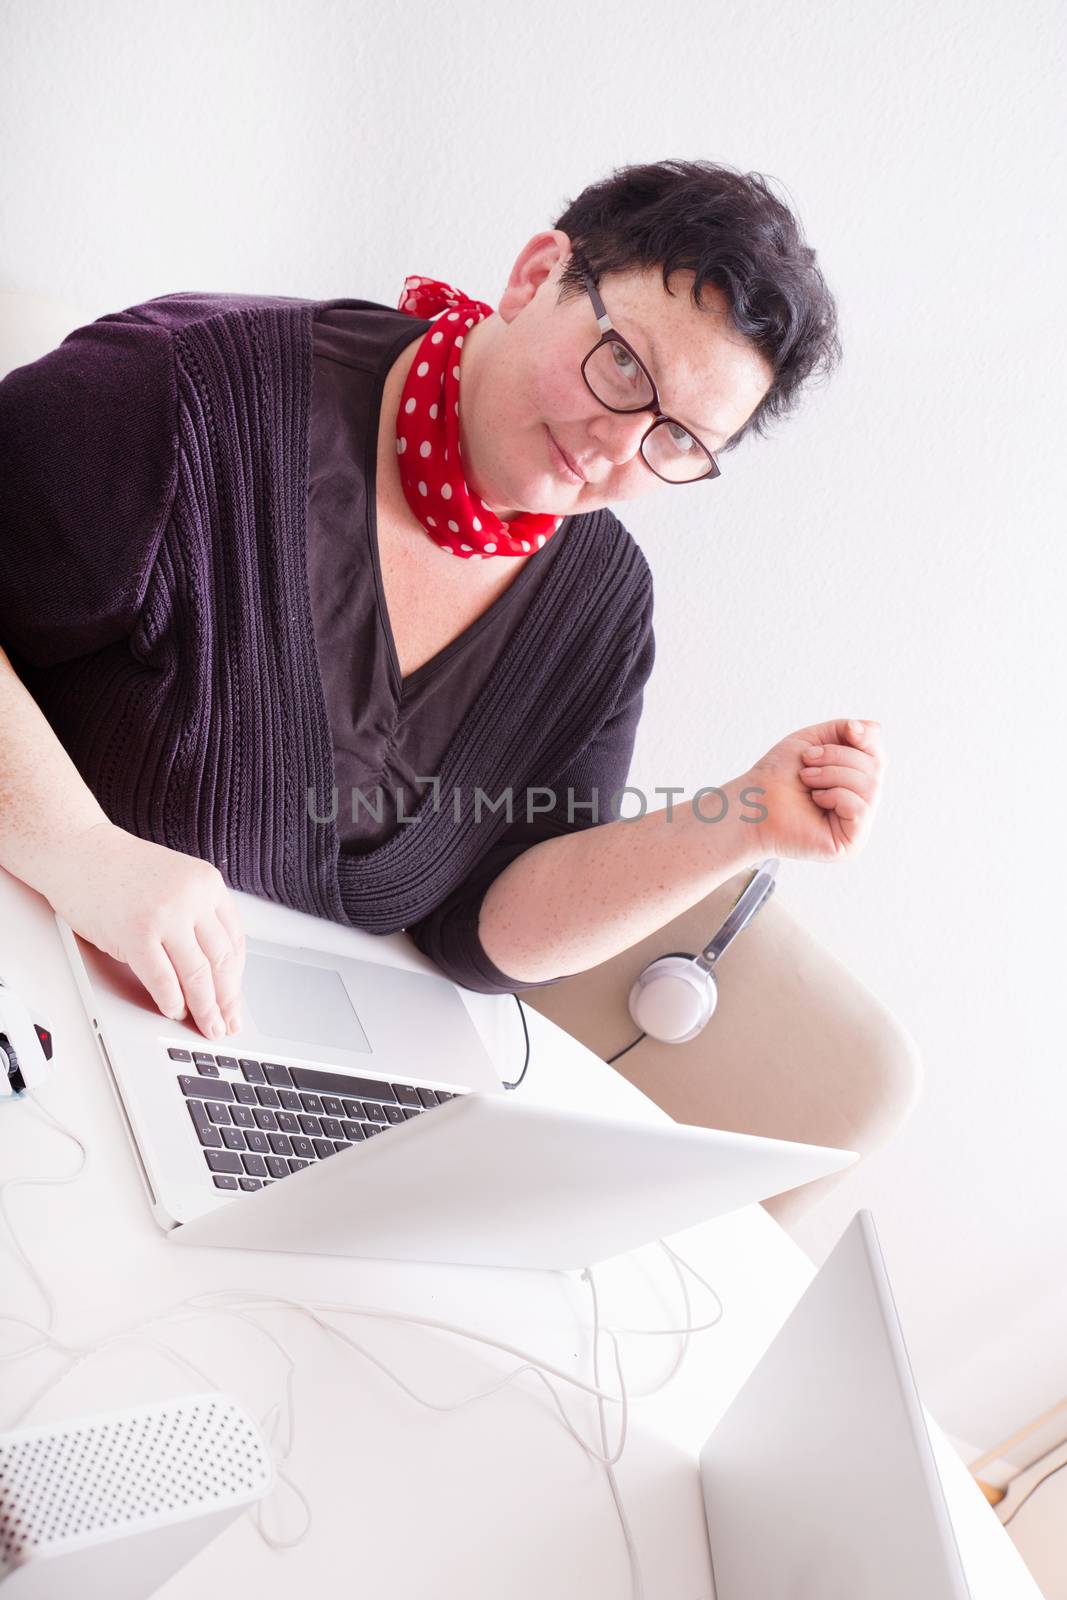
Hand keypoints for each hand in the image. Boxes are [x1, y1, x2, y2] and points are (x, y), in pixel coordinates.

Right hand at [41, 821, 245, 1038]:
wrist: (77, 850)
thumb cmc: (120, 869)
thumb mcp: (175, 880)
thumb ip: (196, 914)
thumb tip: (212, 966)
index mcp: (207, 884)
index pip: (235, 940)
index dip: (237, 976)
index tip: (235, 999)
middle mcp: (192, 898)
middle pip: (221, 961)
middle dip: (227, 1000)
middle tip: (228, 1023)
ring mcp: (165, 916)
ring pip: (197, 974)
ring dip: (205, 1008)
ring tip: (207, 1026)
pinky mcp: (136, 934)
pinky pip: (163, 979)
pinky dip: (172, 1001)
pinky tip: (174, 1010)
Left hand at [740, 718, 887, 862]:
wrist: (752, 801)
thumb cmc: (778, 775)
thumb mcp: (812, 740)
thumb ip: (844, 730)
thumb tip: (875, 727)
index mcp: (853, 783)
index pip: (878, 757)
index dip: (868, 740)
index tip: (849, 731)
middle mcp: (860, 804)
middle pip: (875, 768)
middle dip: (839, 756)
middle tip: (807, 761)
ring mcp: (857, 826)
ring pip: (870, 786)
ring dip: (833, 774)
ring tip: (806, 778)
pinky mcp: (851, 843)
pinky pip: (860, 808)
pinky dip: (836, 795)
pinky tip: (816, 799)